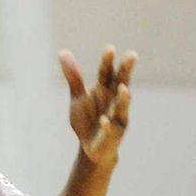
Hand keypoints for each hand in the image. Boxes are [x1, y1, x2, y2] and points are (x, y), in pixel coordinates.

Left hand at [59, 46, 136, 166]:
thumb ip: (73, 76)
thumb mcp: (77, 96)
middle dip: (126, 71)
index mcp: (105, 90)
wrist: (91, 147)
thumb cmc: (88, 119)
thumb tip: (63, 51)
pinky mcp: (113, 135)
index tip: (109, 48)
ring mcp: (116, 118)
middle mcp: (114, 102)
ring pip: (121, 107)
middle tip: (132, 56)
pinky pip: (110, 130)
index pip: (107, 73)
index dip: (107, 62)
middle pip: (121, 84)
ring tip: (123, 88)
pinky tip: (103, 121)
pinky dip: (107, 125)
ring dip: (123, 99)